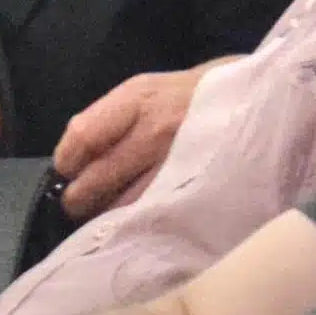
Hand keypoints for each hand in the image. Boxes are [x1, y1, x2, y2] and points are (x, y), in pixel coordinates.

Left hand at [52, 67, 202, 219]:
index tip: (65, 172)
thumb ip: (107, 122)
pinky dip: (140, 221)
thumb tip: (72, 160)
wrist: (250, 100)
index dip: (67, 161)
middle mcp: (157, 130)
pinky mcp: (202, 188)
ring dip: (107, 215)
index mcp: (137, 100)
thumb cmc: (185, 98)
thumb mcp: (144, 92)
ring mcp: (181, 162)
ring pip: (128, 203)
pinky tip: (135, 222)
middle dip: (79, 197)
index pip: (84, 136)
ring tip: (103, 217)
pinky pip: (159, 213)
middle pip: (101, 176)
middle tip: (76, 205)